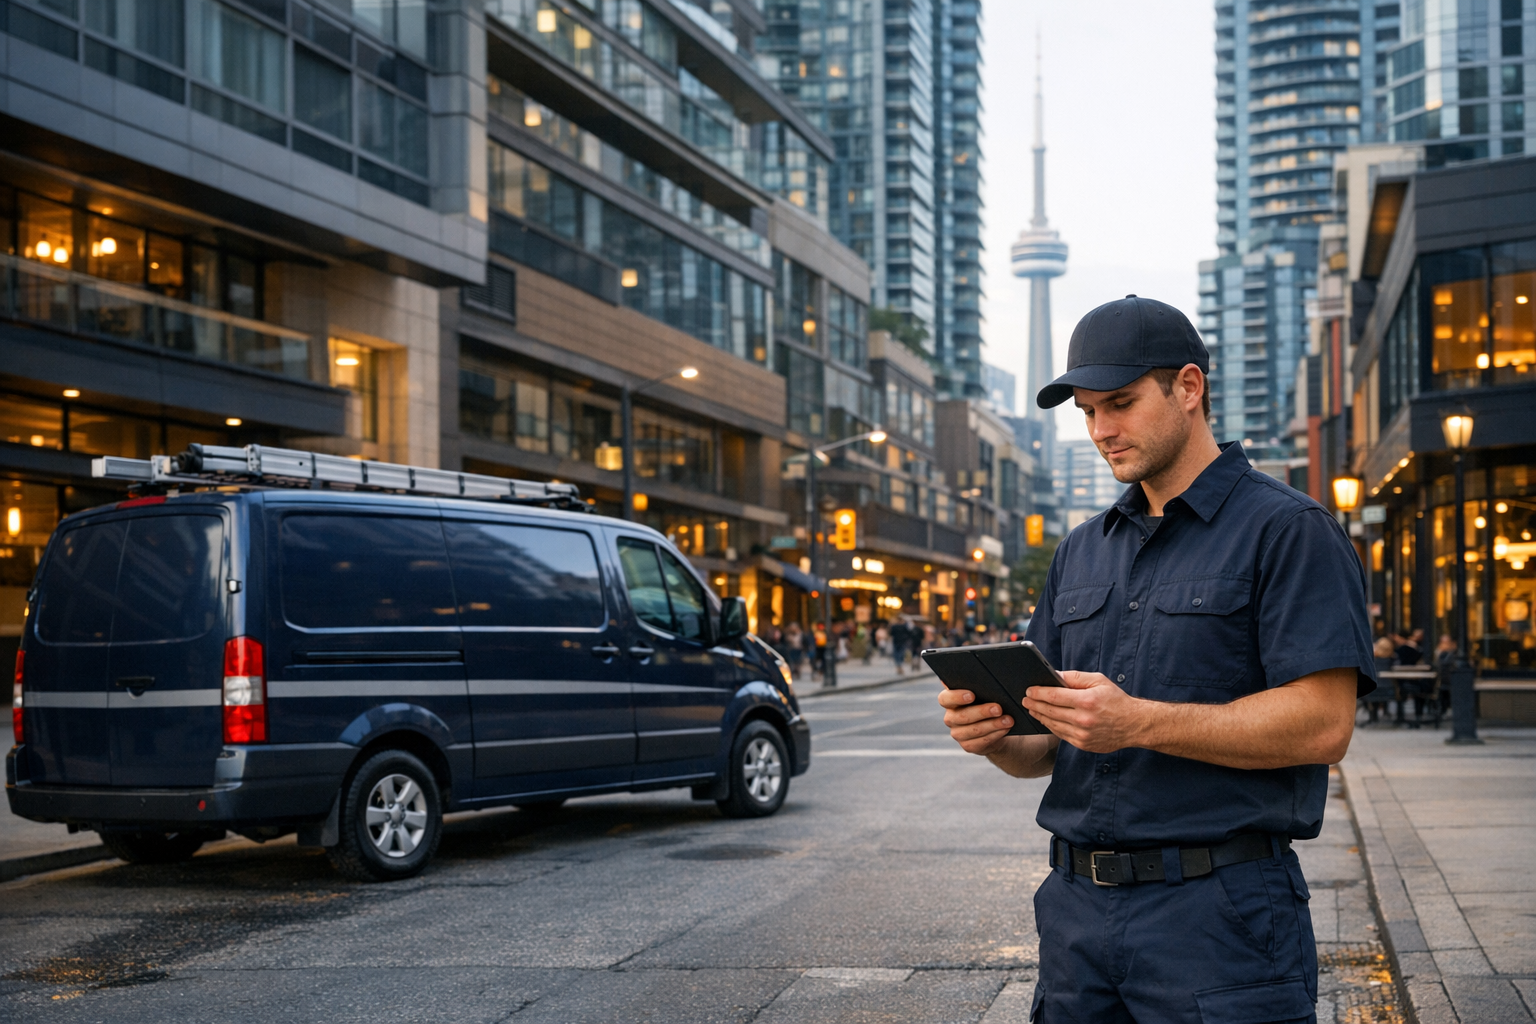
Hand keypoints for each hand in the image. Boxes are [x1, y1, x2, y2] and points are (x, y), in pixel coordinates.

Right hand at [938, 687, 1013, 754]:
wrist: (994, 725)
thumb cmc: (988, 702)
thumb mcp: (984, 693)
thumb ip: (980, 685)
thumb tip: (988, 679)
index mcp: (950, 701)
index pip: (945, 699)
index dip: (956, 697)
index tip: (972, 695)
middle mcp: (951, 717)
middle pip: (962, 716)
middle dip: (982, 712)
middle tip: (998, 708)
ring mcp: (958, 733)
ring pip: (974, 730)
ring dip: (993, 725)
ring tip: (1008, 720)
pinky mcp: (968, 746)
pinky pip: (981, 741)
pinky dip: (995, 735)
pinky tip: (1005, 729)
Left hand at [1023, 671, 1150, 753]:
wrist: (1134, 725)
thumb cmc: (1116, 700)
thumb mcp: (1099, 681)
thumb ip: (1075, 677)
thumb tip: (1055, 674)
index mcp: (1087, 701)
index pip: (1054, 696)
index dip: (1038, 692)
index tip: (1029, 690)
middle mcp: (1083, 719)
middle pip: (1050, 711)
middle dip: (1034, 704)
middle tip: (1025, 699)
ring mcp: (1083, 734)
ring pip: (1053, 725)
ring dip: (1040, 716)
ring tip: (1032, 709)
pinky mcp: (1083, 744)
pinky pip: (1061, 735)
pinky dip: (1051, 727)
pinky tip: (1046, 720)